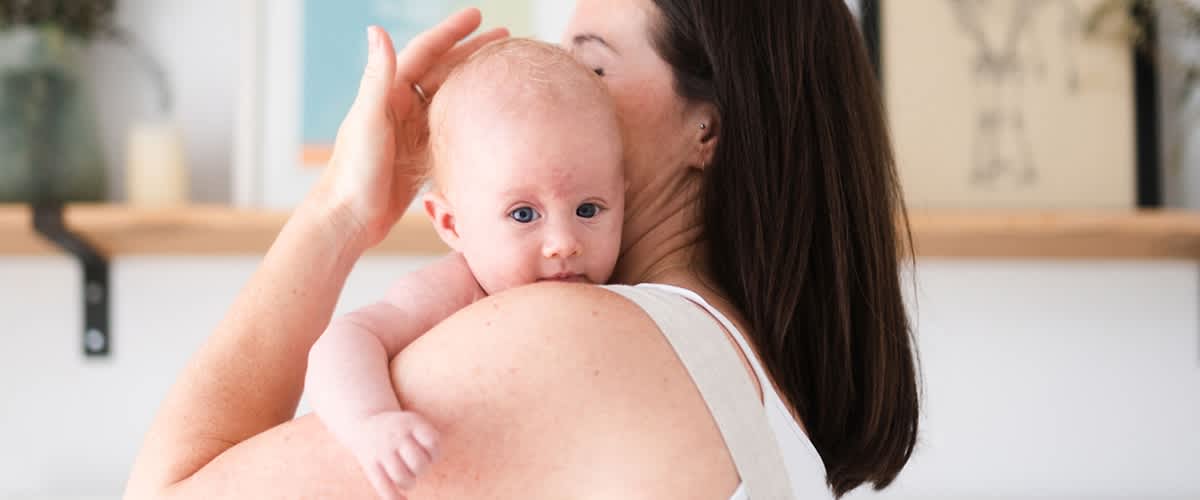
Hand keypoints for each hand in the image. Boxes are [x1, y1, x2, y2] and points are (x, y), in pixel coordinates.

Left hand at [310, 9, 508, 247]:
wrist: (350, 218)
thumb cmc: (354, 171)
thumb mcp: (369, 120)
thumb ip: (377, 76)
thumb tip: (377, 30)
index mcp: (388, 93)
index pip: (425, 53)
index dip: (451, 32)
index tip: (477, 15)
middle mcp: (400, 107)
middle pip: (443, 71)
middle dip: (472, 52)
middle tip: (505, 38)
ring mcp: (411, 131)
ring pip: (449, 98)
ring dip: (474, 82)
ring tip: (503, 72)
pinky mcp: (419, 155)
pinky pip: (449, 128)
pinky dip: (469, 117)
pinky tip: (490, 115)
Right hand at [347, 410, 440, 499]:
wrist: (364, 422)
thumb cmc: (400, 429)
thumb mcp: (415, 422)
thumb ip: (428, 439)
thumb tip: (433, 461)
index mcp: (411, 423)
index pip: (432, 443)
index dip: (435, 454)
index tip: (429, 455)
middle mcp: (396, 435)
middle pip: (419, 463)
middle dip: (422, 470)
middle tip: (416, 467)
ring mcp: (382, 451)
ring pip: (402, 478)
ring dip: (410, 483)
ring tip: (408, 479)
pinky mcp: (369, 465)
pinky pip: (384, 487)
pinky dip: (395, 498)